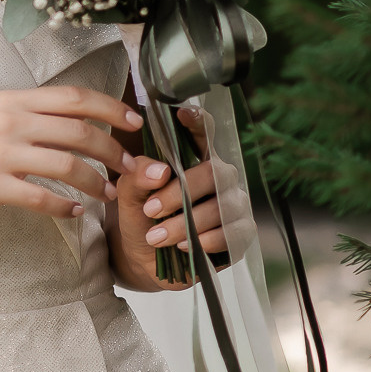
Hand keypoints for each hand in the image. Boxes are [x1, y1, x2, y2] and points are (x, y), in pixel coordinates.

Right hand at [0, 86, 135, 219]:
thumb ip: (28, 113)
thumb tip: (73, 120)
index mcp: (12, 100)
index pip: (75, 97)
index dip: (112, 108)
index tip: (136, 122)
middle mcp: (9, 121)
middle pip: (80, 131)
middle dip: (115, 151)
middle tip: (131, 167)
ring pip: (68, 166)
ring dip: (97, 183)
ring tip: (108, 194)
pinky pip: (41, 198)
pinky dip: (64, 207)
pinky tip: (73, 213)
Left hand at [109, 106, 225, 291]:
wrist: (144, 258)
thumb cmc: (141, 217)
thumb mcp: (129, 195)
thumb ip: (138, 175)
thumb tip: (161, 171)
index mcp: (193, 158)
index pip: (203, 132)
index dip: (198, 121)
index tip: (182, 113)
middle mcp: (220, 176)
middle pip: (212, 173)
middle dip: (178, 193)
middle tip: (150, 210)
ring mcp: (234, 204)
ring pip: (220, 207)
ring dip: (185, 224)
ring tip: (156, 237)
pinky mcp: (241, 233)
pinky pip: (232, 234)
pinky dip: (205, 240)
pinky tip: (184, 246)